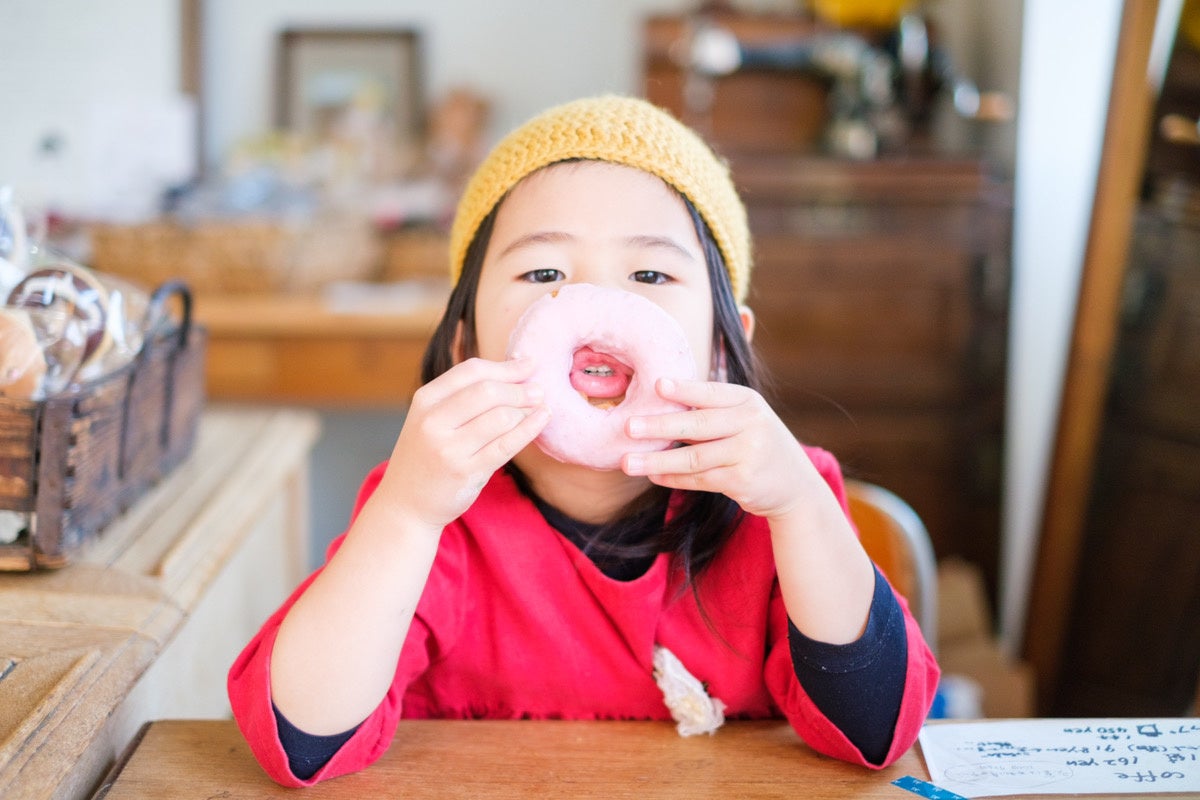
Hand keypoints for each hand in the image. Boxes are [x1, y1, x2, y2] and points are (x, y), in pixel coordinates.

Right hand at [374, 357, 548, 532]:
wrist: (405, 504)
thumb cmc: (426, 456)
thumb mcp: (430, 418)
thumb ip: (463, 394)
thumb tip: (515, 367)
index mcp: (425, 400)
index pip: (471, 371)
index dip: (505, 366)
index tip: (529, 363)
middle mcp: (433, 421)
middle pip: (488, 392)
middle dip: (519, 389)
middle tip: (538, 390)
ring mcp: (449, 448)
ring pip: (501, 418)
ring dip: (527, 410)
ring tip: (539, 407)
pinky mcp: (466, 472)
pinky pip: (506, 445)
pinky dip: (529, 429)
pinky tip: (542, 420)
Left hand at [621, 377, 817, 519]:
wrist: (795, 485)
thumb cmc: (757, 444)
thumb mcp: (746, 418)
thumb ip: (712, 411)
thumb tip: (658, 404)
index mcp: (748, 402)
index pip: (711, 393)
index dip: (684, 390)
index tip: (657, 386)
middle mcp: (751, 425)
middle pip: (698, 425)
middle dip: (660, 426)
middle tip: (628, 427)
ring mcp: (748, 454)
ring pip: (694, 458)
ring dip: (657, 460)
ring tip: (628, 462)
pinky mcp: (742, 482)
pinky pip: (699, 479)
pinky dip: (673, 478)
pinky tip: (653, 475)